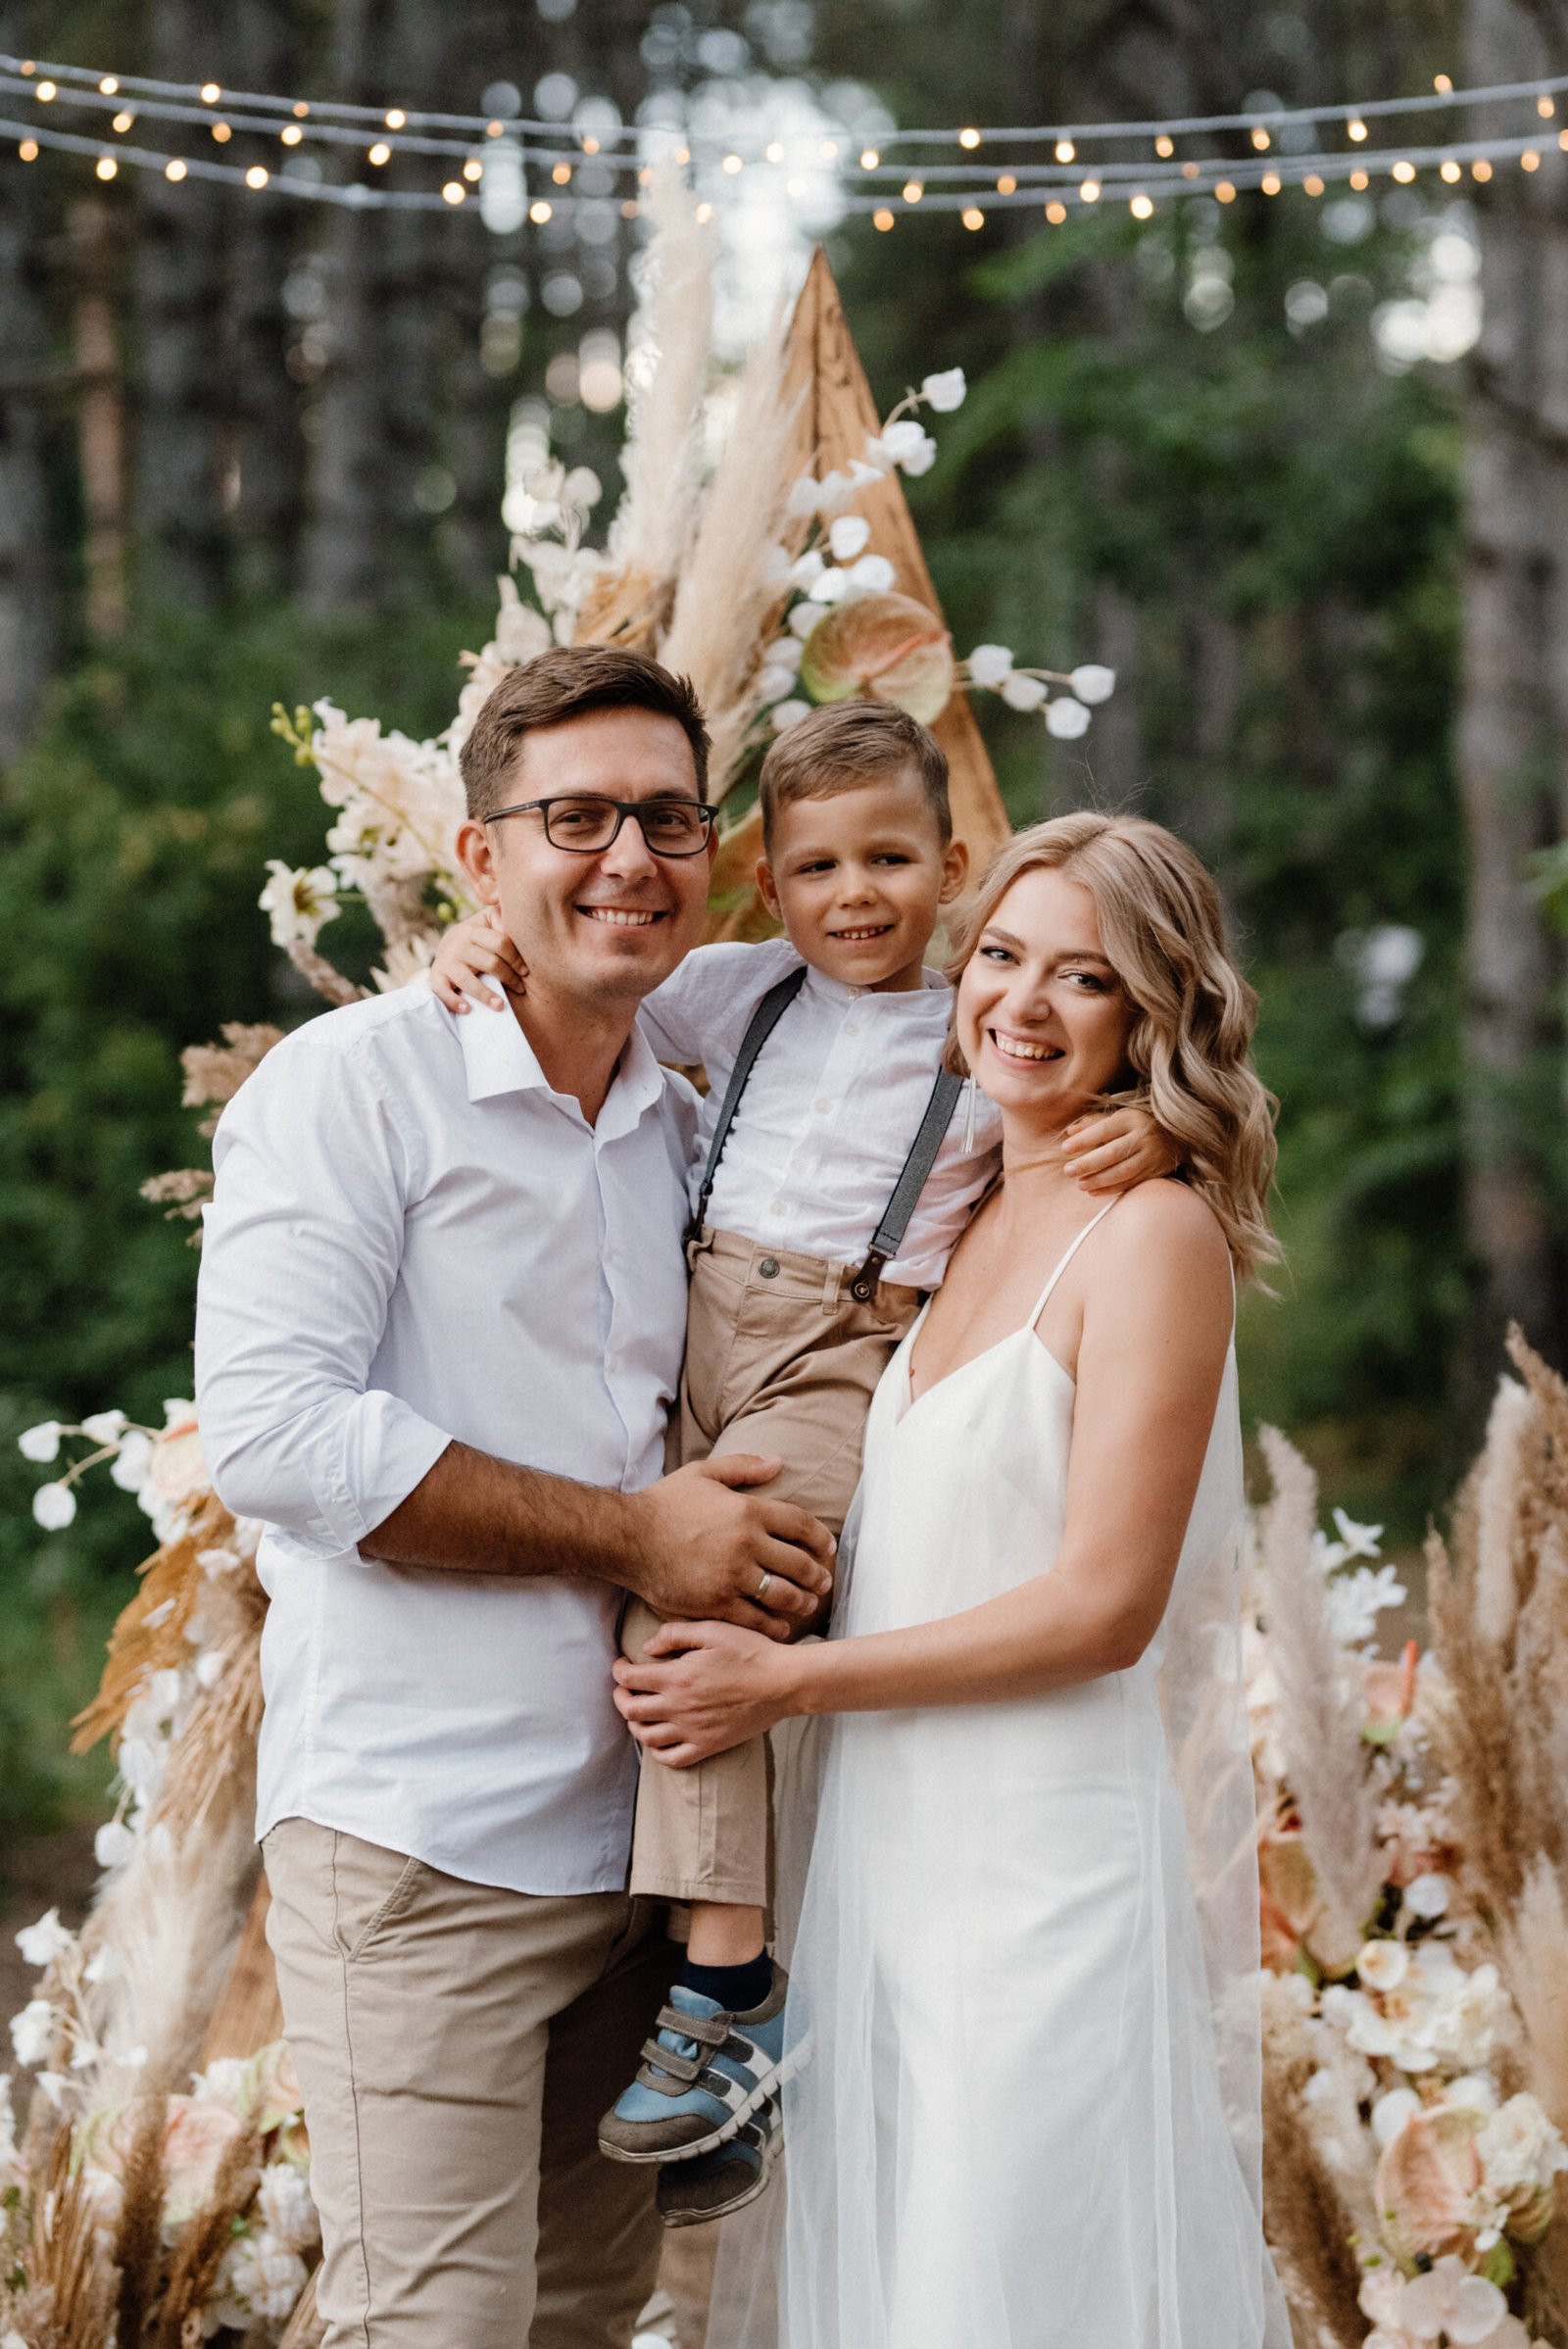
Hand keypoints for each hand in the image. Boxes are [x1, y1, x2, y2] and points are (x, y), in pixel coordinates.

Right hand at [429, 907, 530, 1014]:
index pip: (500, 943)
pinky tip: (467, 1009)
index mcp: (473, 930)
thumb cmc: (479, 936)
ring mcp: (446, 961)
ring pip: (467, 980)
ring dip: (485, 994)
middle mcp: (458, 944)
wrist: (447, 945)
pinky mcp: (437, 977)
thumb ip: (503, 919)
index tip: (526, 972)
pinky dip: (453, 1001)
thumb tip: (521, 920)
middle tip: (521, 989)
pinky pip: (442, 991)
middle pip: (489, 963)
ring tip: (500, 1006)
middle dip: (508, 977)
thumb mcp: (489, 922)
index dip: (516, 958)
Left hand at [614, 1618, 798, 1764]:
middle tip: (624, 1688)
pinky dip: (657, 1751)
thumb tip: (646, 1648)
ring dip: (634, 1723)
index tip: (622, 1664)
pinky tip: (659, 1738)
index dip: (618, 1670)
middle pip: (631, 1710)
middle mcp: (680, 1707)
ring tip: (638, 1712)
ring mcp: (693, 1731)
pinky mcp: (708, 1746)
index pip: (629, 1679)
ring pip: (646, 1736)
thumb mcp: (713, 1630)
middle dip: (620, 1697)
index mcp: (678, 1677)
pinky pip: (672, 1758)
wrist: (783, 1682)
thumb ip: (674, 1635)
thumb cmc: (750, 1651)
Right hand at [627, 1456, 834, 1641]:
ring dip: (802, 1602)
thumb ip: (743, 1467)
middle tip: (824, 1583)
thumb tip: (778, 1463)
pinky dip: (773, 1625)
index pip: (800, 1524)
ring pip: (783, 1594)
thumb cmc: (664, 1503)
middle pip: (799, 1563)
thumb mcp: (703, 1473)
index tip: (828, 1548)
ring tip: (808, 1605)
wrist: (627, 1538)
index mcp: (748, 1510)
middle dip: (817, 1576)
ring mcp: (732, 1575)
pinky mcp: (715, 1603)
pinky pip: (755, 1618)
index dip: (820, 1538)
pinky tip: (781, 1627)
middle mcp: (746, 1543)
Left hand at [1062, 1104, 1179, 1192]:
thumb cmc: (1140, 1124)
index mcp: (1132, 1119)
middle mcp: (1143, 1137)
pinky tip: (1093, 1192)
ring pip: (1122, 1171)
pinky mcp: (1156, 1171)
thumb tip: (1070, 1132)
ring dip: (1099, 1180)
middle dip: (1088, 1163)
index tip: (1065, 1148)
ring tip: (1080, 1184)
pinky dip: (1111, 1189)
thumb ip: (1094, 1123)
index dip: (1084, 1140)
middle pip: (1113, 1153)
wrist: (1179, 1136)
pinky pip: (1131, 1183)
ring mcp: (1151, 1155)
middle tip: (1068, 1171)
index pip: (1104, 1130)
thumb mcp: (1120, 1117)